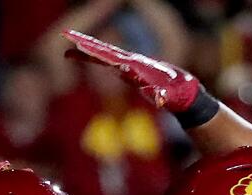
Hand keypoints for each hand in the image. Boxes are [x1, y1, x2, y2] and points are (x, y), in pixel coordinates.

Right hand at [64, 30, 201, 111]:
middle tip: (67, 37)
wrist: (184, 93)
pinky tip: (82, 56)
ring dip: (86, 53)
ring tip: (68, 51)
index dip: (97, 52)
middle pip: (105, 53)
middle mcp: (132, 63)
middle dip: (87, 47)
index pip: (113, 57)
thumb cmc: (178, 96)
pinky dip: (94, 59)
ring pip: (104, 57)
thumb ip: (164, 97)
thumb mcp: (172, 98)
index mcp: (138, 67)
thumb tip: (159, 99)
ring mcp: (130, 66)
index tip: (81, 45)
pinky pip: (108, 64)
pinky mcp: (129, 72)